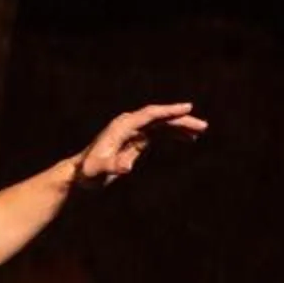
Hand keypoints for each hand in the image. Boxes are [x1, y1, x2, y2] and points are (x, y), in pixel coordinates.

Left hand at [74, 102, 206, 185]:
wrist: (80, 175)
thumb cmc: (88, 173)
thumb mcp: (98, 171)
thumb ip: (112, 167)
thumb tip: (125, 167)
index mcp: (122, 126)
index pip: (149, 114)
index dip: (168, 110)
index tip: (188, 108)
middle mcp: (128, 124)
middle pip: (159, 117)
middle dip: (181, 120)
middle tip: (203, 126)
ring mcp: (133, 130)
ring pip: (161, 124)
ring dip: (180, 126)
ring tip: (200, 132)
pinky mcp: (136, 139)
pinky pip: (159, 132)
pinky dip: (173, 134)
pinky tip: (188, 139)